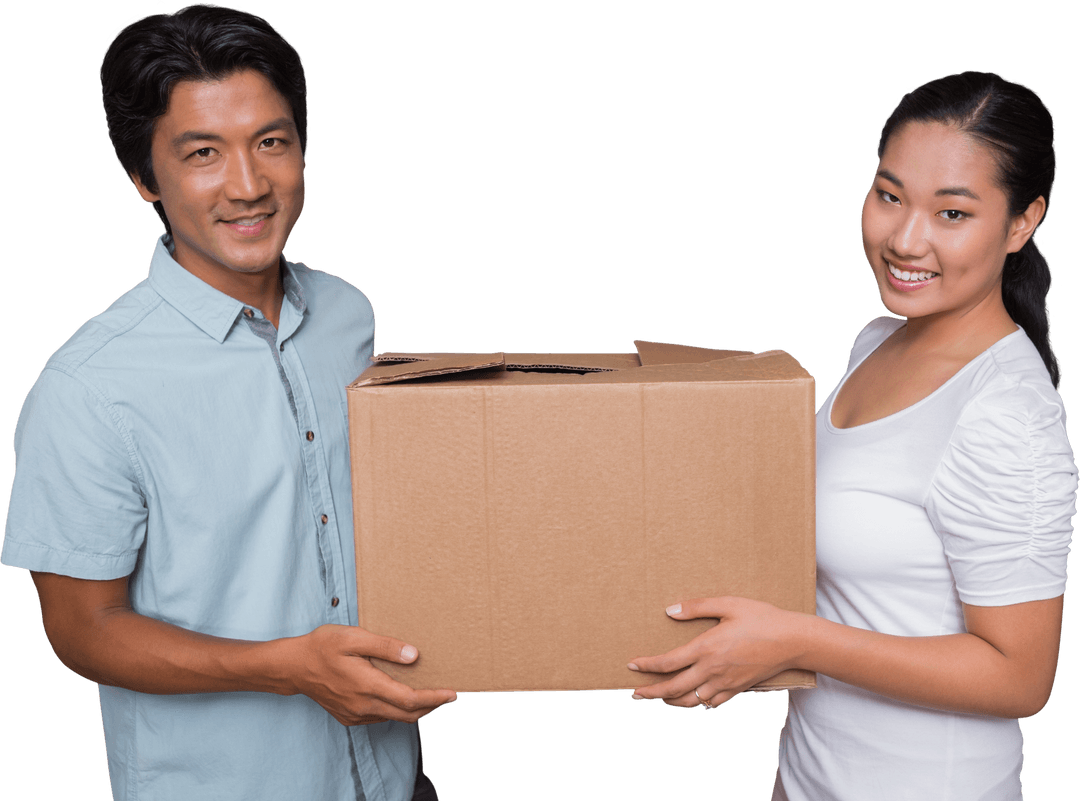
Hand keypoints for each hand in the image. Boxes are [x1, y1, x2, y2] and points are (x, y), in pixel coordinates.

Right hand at [283, 624, 456, 725]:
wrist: (293, 667)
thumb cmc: (322, 647)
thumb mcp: (353, 638)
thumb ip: (385, 646)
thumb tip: (414, 655)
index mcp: (367, 685)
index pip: (409, 699)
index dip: (434, 698)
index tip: (452, 693)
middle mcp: (363, 705)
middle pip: (407, 714)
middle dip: (431, 706)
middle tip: (448, 694)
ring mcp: (356, 714)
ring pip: (394, 717)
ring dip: (414, 708)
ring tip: (428, 691)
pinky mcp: (350, 716)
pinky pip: (380, 716)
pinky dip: (396, 709)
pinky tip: (399, 693)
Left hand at [627, 597, 805, 708]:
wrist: (792, 641)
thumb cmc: (761, 617)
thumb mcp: (728, 604)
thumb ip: (696, 607)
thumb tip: (669, 610)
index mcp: (706, 648)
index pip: (667, 663)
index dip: (647, 667)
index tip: (632, 666)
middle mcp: (712, 670)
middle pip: (673, 689)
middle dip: (651, 693)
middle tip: (635, 694)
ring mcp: (725, 683)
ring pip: (691, 701)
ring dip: (671, 702)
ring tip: (659, 698)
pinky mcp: (738, 690)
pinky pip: (711, 703)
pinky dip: (697, 703)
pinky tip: (692, 699)